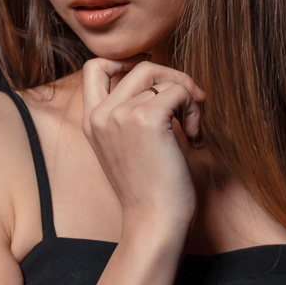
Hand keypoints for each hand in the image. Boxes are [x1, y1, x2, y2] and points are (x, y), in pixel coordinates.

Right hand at [81, 59, 205, 245]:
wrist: (155, 222)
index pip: (95, 67)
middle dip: (172, 78)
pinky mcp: (147, 120)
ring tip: (192, 126)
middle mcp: (101, 114)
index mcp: (91, 121)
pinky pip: (179, 92)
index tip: (156, 79)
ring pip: (162, 77)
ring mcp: (121, 115)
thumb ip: (129, 115)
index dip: (127, 61)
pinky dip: (195, 110)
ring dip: (187, 95)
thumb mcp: (128, 147)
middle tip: (191, 101)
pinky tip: (195, 137)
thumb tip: (160, 78)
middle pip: (139, 66)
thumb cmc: (150, 190)